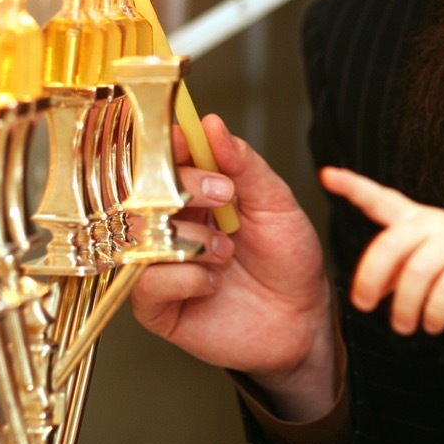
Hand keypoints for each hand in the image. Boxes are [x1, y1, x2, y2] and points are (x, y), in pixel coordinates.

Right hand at [130, 114, 335, 420]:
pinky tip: (213, 283)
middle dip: (184, 187)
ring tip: (227, 252)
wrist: (303, 318)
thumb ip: (244, 164)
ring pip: (140, 236)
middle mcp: (171, 226)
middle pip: (141, 191)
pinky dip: (185, 277)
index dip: (167, 147)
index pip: (160, 161)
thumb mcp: (276, 203)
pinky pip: (147, 282)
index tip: (186, 141)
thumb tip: (212, 125)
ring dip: (191, 239)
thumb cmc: (289, 260)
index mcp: (194, 196)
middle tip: (223, 194)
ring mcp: (160, 264)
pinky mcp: (158, 306)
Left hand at [320, 167, 443, 335]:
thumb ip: (395, 271)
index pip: (381, 199)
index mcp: (416, 219)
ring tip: (403, 327)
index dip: (353, 187)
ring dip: (405, 306)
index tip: (326, 175)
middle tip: (364, 305)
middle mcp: (434, 222)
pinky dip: (434, 313)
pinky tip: (431, 325)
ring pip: (416, 273)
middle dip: (370, 278)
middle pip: (390, 245)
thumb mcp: (423, 264)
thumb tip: (369, 292)